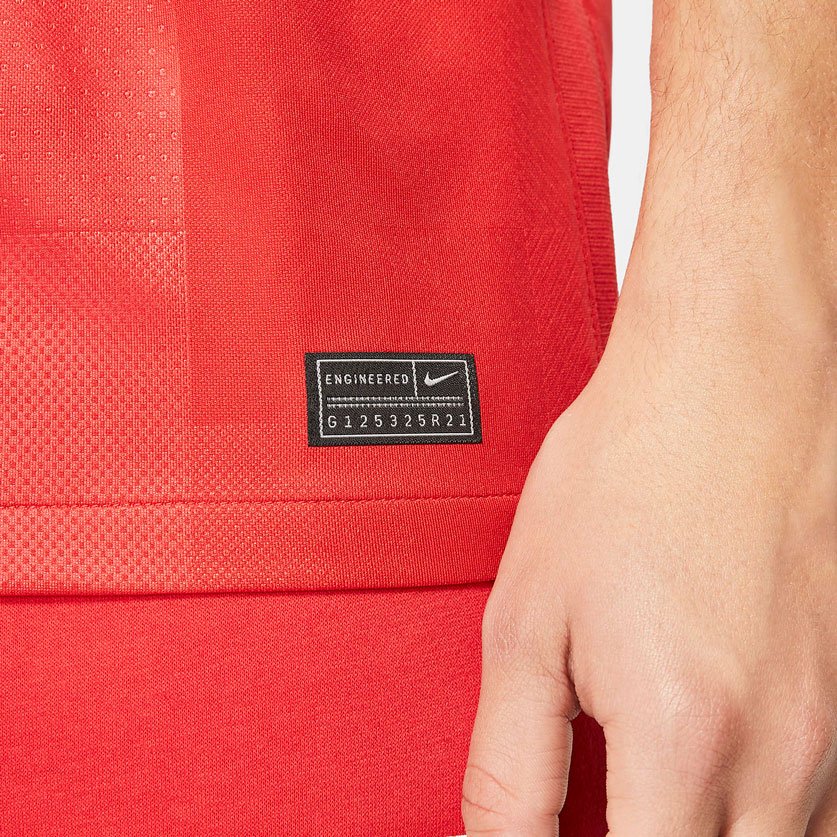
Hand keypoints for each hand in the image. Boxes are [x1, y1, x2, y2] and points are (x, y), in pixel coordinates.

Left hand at [461, 298, 835, 834]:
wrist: (727, 383)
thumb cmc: (628, 476)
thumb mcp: (529, 621)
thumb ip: (511, 763)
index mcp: (684, 739)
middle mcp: (785, 755)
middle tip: (613, 802)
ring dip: (709, 835)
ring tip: (652, 776)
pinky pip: (825, 807)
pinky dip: (763, 809)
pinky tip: (713, 750)